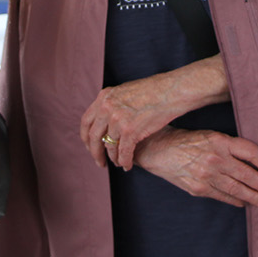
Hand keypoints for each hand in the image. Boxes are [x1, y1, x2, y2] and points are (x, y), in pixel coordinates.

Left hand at [81, 57, 227, 168]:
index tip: (90, 147)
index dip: (86, 138)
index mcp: (104, 97)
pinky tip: (127, 165)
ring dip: (113, 158)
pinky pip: (123, 152)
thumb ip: (112, 105)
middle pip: (93, 137)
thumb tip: (104, 121)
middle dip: (95, 153)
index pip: (86, 122)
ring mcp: (118, 119)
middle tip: (99, 162)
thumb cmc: (153, 91)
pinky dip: (125, 161)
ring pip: (110, 147)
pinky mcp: (130, 130)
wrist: (171, 91)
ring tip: (118, 163)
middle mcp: (107, 108)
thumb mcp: (125, 92)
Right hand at [132, 128, 257, 208]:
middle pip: (246, 174)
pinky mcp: (198, 188)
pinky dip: (235, 200)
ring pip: (236, 188)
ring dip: (252, 196)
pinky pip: (222, 196)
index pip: (250, 152)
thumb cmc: (188, 141)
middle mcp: (214, 158)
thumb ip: (229, 147)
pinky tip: (243, 202)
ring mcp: (206, 175)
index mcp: (220, 141)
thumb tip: (253, 163)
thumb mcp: (210, 136)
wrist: (160, 150)